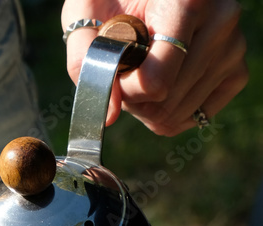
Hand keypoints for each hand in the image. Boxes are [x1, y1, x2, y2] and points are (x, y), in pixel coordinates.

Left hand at [61, 0, 247, 135]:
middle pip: (166, 103)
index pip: (155, 81)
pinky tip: (165, 86)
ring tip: (147, 70)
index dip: (125, 87)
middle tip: (132, 67)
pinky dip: (173, 113)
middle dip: (136, 97)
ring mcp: (233, 48)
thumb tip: (109, 114)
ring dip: (151, 106)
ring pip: (178, 114)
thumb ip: (85, 61)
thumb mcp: (86, 14)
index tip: (117, 65)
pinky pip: (197, 117)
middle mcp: (221, 21)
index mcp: (187, 1)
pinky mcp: (237, 71)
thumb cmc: (114, 1)